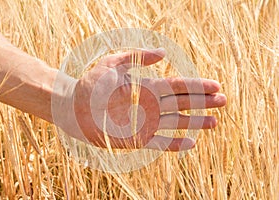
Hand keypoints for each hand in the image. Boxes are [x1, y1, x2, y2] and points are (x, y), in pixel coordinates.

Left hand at [72, 48, 226, 150]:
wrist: (74, 108)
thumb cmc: (91, 84)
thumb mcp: (112, 64)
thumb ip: (137, 57)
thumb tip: (164, 53)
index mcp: (147, 87)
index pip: (178, 85)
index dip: (197, 85)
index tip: (216, 85)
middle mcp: (150, 105)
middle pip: (182, 103)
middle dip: (203, 102)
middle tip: (223, 101)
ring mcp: (145, 123)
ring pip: (175, 123)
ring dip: (195, 123)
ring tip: (214, 122)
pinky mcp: (137, 139)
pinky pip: (159, 143)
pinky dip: (174, 144)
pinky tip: (190, 143)